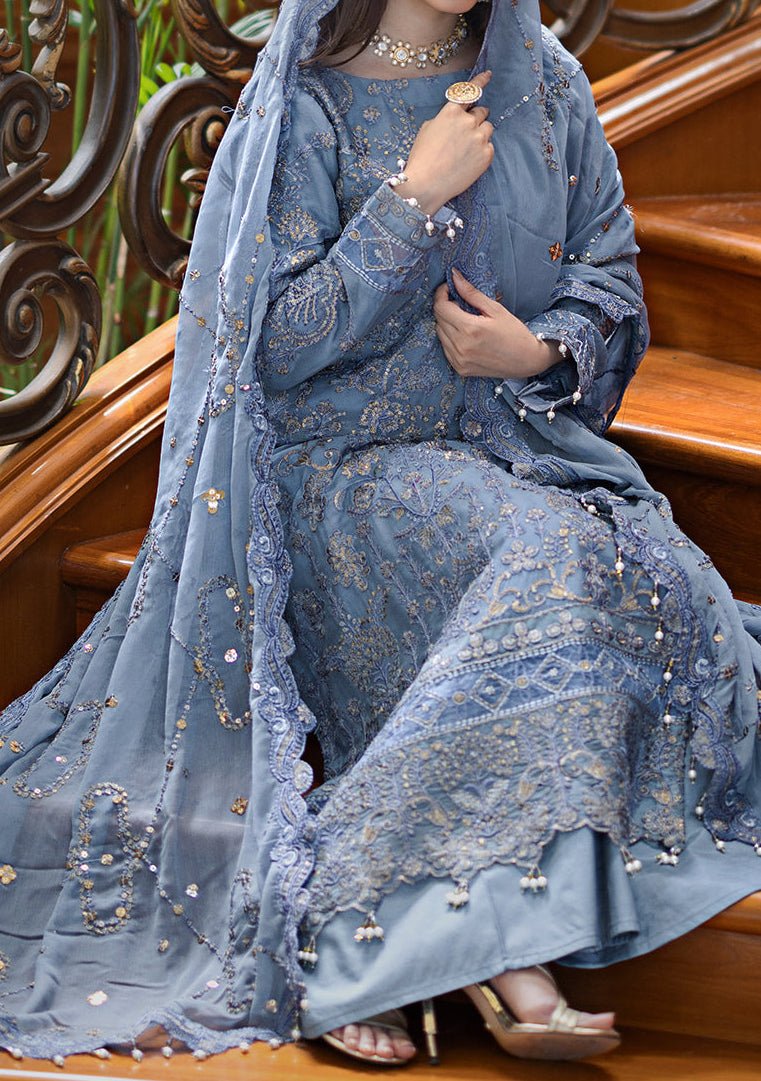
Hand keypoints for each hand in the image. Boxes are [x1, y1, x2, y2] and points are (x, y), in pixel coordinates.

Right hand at [402, 71, 493, 214]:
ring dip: (480, 134)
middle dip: (476, 119)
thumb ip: (445, 119)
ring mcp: (480, 138)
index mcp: (451, 111)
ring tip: (465, 150)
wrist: (427, 185)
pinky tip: (467, 162)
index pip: (470, 91)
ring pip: (488, 128)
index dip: (481, 81)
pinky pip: (489, 147)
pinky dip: (481, 152)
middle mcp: (468, 121)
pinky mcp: (487, 154)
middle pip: (482, 112)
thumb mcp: (427, 129)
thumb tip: (457, 120)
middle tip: (465, 134)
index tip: (489, 75)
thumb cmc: (422, 158)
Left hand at [434, 268, 561, 379]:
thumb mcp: (495, 309)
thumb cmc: (514, 333)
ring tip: (465, 320)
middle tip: (461, 303)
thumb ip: (471, 293)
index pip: (441, 307)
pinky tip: (465, 336)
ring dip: (447, 323)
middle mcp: (461, 346)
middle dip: (445, 307)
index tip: (449, 288)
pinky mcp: (460, 368)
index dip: (441, 294)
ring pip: (440, 334)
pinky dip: (450, 338)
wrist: (526, 360)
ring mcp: (459, 360)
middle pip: (438, 320)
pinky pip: (445, 348)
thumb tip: (454, 276)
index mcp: (470, 329)